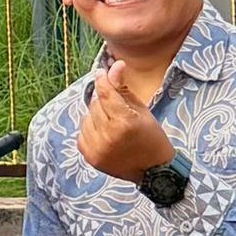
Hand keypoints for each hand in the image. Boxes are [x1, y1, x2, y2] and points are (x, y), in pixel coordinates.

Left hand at [77, 58, 174, 184]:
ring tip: (112, 121)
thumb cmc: (151, 135)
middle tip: (114, 104)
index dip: (102, 80)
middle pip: (95, 105)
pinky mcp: (90, 157)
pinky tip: (105, 133)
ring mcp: (97, 148)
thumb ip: (123, 89)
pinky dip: (90, 129)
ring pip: (86, 118)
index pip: (106, 94)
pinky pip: (82, 133)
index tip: (101, 72)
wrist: (153, 169)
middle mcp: (109, 136)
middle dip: (103, 100)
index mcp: (125, 122)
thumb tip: (114, 66)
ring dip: (96, 115)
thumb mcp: (141, 109)